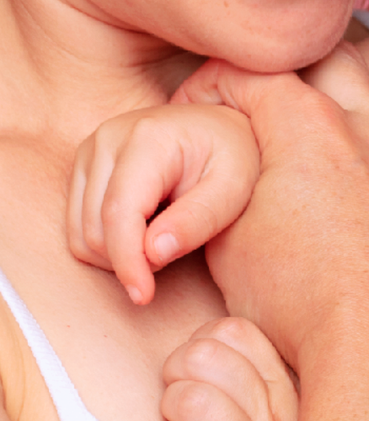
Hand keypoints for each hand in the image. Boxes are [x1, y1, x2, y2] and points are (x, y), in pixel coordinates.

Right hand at [68, 104, 259, 304]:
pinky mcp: (85, 167)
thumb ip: (197, 220)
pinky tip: (145, 229)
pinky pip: (79, 228)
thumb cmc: (232, 156)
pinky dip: (108, 244)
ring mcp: (92, 151)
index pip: (119, 214)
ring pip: (82, 233)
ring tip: (165, 235)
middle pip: (96, 229)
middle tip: (177, 247)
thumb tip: (153, 254)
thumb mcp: (233, 188)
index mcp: (147, 137)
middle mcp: (109, 138)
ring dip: (119, 254)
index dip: (127, 262)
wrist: (220, 129)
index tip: (144, 296)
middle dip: (131, 259)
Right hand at [178, 45, 368, 420]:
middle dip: (296, 71)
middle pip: (328, 62)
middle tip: (271, 104)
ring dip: (360, 108)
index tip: (200, 105)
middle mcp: (365, 127)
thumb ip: (228, 181)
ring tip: (347, 122)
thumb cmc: (299, 305)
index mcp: (305, 125)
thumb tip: (230, 162)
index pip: (251, 73)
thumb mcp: (228, 238)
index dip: (216, 83)